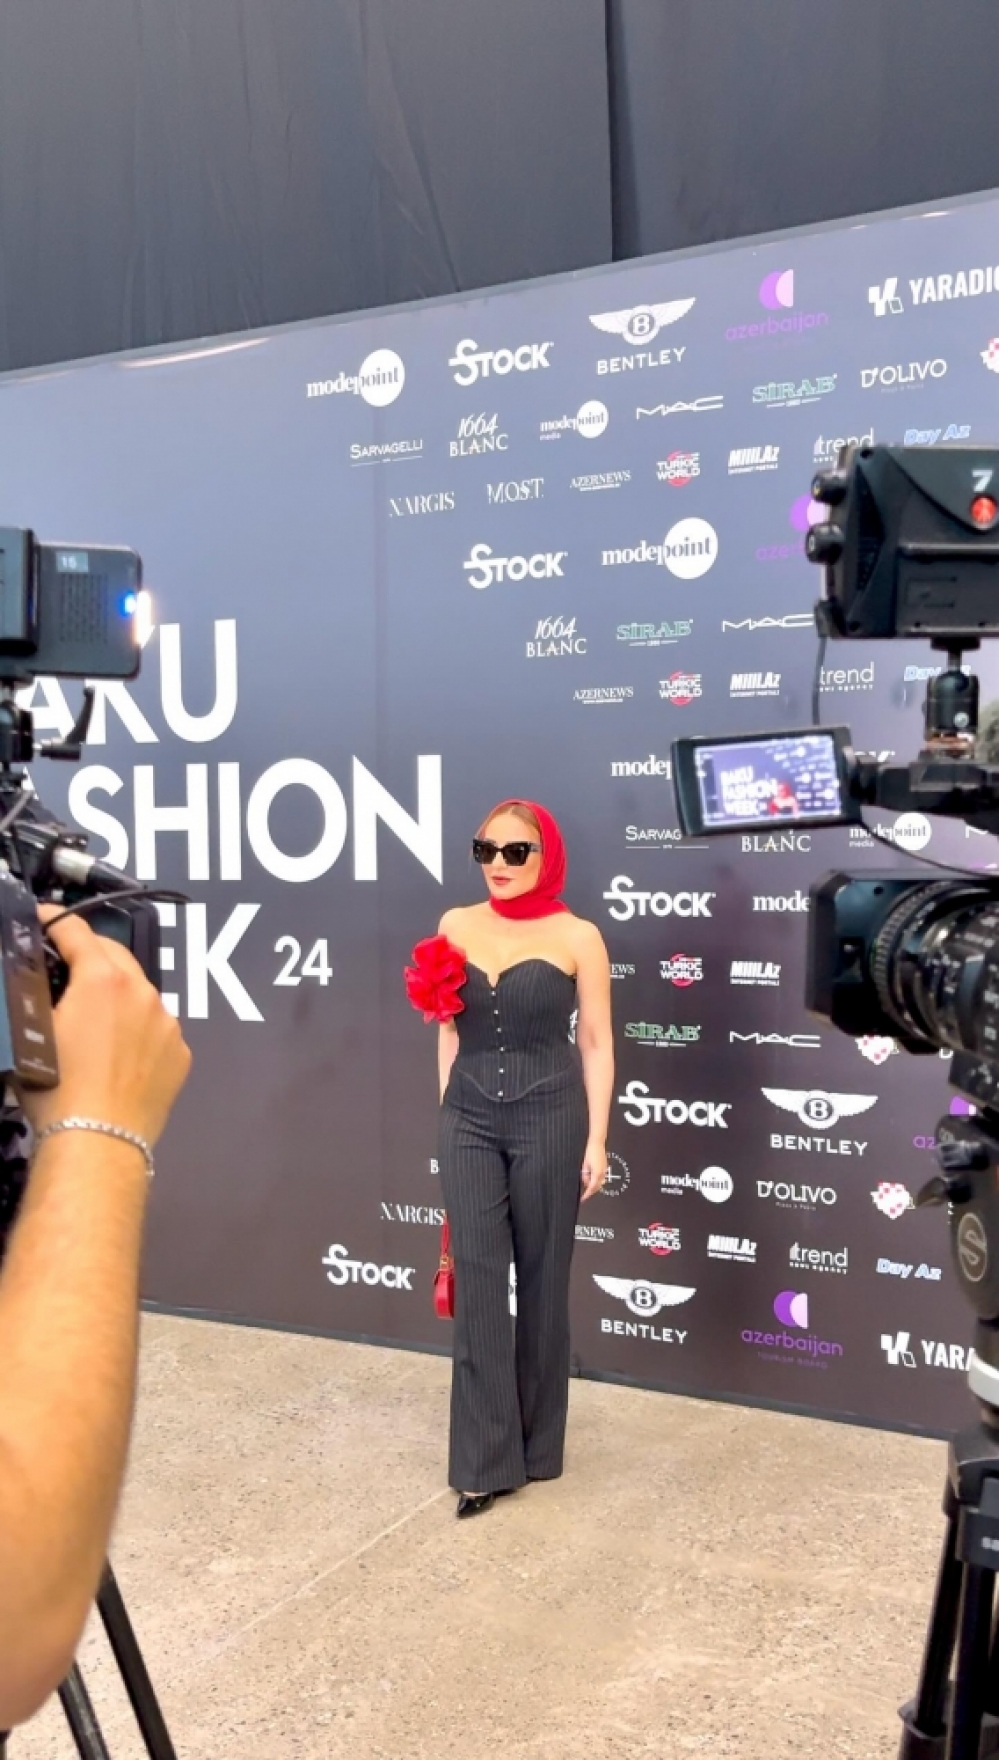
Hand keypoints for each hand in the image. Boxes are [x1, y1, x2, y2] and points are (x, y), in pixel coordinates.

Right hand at [19, 907, 191, 1145]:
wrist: (97, 1142)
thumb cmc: (56, 1088)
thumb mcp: (30, 1032)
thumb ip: (36, 993)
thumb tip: (36, 977)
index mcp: (104, 980)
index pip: (77, 933)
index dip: (56, 921)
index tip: (44, 917)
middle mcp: (144, 993)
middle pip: (115, 957)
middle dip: (90, 954)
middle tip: (66, 963)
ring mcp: (168, 1024)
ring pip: (140, 994)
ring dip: (118, 994)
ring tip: (94, 1016)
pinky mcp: (181, 1055)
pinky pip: (157, 1029)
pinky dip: (139, 1029)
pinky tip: (120, 1053)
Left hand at [580, 1139, 607, 1201]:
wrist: (597, 1143)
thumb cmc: (590, 1152)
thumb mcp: (584, 1165)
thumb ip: (585, 1175)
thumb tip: (585, 1181)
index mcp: (597, 1173)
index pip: (591, 1188)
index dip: (587, 1194)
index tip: (583, 1198)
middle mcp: (602, 1173)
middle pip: (597, 1187)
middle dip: (590, 1190)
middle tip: (583, 1192)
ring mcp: (605, 1170)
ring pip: (599, 1183)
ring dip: (593, 1184)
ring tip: (585, 1177)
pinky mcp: (605, 1167)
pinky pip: (601, 1177)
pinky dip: (595, 1179)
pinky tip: (590, 1175)